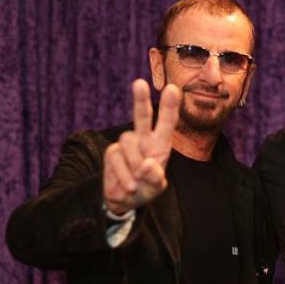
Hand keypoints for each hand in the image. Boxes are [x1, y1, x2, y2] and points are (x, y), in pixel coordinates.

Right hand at [103, 79, 181, 214]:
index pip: (167, 122)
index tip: (172, 89)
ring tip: (138, 180)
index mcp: (160, 142)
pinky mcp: (113, 152)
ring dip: (134, 164)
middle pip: (142, 116)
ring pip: (128, 142)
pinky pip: (117, 159)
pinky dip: (124, 175)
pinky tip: (129, 185)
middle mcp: (143, 138)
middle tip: (139, 83)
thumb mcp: (157, 186)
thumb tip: (147, 164)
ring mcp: (127, 143)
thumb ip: (155, 177)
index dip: (170, 106)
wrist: (125, 200)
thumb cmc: (146, 187)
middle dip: (140, 100)